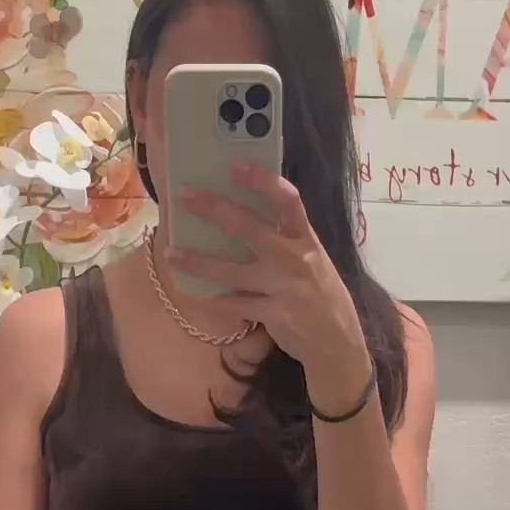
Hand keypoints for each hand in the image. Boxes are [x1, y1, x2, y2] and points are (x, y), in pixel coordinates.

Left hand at [172, 166, 373, 411]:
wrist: (337, 343)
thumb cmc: (321, 297)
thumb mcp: (313, 262)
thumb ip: (287, 240)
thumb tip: (246, 218)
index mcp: (307, 240)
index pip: (288, 201)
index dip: (263, 181)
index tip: (236, 167)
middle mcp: (296, 259)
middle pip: (250, 228)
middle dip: (215, 210)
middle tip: (185, 197)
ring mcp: (284, 288)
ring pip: (232, 271)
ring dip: (198, 262)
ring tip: (171, 253)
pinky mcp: (274, 315)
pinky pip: (235, 305)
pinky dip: (213, 300)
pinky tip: (194, 293)